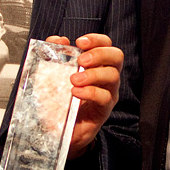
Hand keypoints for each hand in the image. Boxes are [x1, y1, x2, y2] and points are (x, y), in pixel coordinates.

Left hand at [46, 33, 121, 158]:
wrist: (58, 129)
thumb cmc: (60, 100)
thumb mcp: (53, 74)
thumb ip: (55, 55)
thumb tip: (58, 39)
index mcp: (97, 64)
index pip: (106, 44)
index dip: (96, 40)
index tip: (80, 42)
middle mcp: (106, 76)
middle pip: (116, 56)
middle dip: (99, 54)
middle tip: (81, 61)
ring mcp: (108, 92)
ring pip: (113, 76)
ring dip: (93, 74)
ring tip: (74, 80)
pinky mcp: (104, 109)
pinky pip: (105, 97)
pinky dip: (90, 92)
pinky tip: (76, 92)